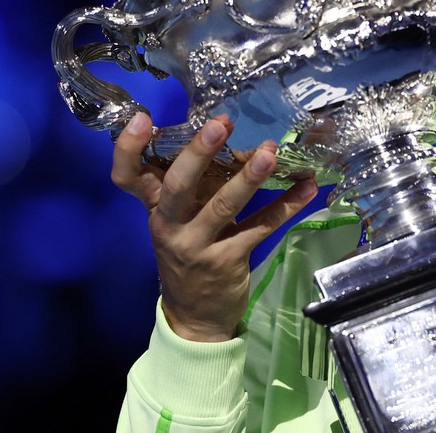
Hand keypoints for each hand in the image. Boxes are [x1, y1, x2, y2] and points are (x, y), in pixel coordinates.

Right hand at [112, 112, 317, 341]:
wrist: (194, 318)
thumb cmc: (190, 254)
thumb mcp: (182, 220)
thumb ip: (198, 186)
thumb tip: (237, 142)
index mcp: (155, 209)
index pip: (127, 177)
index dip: (128, 149)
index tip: (141, 118)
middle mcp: (170, 225)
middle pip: (178, 186)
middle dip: (198, 152)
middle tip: (221, 124)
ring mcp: (197, 246)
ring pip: (223, 207)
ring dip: (249, 178)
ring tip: (270, 152)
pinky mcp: (228, 261)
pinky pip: (260, 227)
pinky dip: (287, 206)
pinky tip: (308, 188)